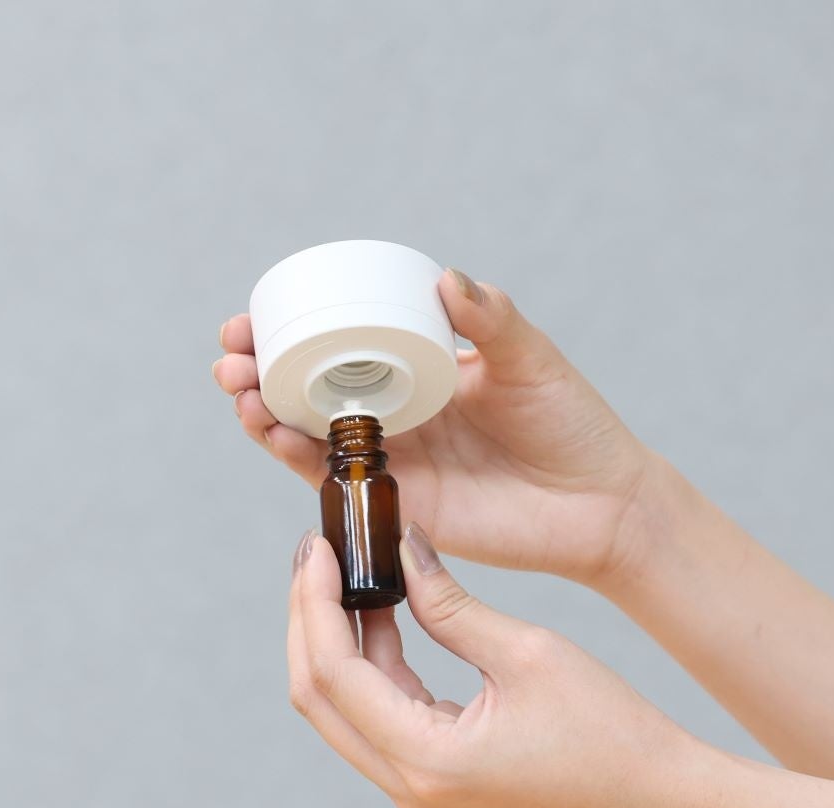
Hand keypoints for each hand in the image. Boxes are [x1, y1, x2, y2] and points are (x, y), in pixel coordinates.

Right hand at [215, 268, 653, 585]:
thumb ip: (491, 321)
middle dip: (259, 369)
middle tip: (234, 354)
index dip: (292, 329)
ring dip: (263, 410)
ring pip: (306, 433)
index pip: (342, 343)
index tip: (256, 313)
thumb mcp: (530, 359)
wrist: (600, 504)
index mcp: (419, 370)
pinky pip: (332, 480)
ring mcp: (390, 459)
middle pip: (307, 388)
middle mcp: (395, 413)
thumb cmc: (572, 424)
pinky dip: (295, 455)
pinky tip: (273, 431)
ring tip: (243, 388)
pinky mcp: (393, 504)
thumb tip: (445, 277)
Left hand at [287, 521, 695, 807]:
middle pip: (319, 695)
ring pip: (341, 704)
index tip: (316, 547)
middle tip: (315, 553)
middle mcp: (408, 785)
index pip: (334, 674)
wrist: (652, 792)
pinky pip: (377, 712)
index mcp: (427, 761)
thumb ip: (448, 603)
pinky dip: (372, 659)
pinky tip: (380, 609)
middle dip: (309, 618)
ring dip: (337, 636)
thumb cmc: (607, 728)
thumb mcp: (524, 651)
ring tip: (344, 570)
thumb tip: (401, 547)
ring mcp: (415, 786)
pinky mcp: (429, 774)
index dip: (314, 604)